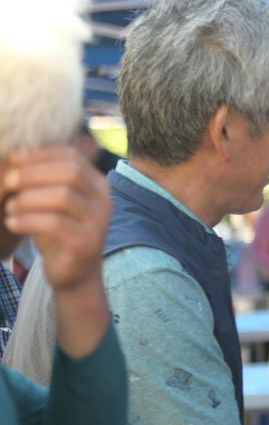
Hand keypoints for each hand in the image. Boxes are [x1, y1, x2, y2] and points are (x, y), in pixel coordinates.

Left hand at [1, 146, 109, 290]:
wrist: (75, 272)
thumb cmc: (60, 232)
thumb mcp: (54, 200)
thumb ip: (45, 177)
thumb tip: (17, 153)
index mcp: (97, 184)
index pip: (72, 156)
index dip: (40, 155)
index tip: (13, 159)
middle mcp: (103, 200)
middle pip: (70, 172)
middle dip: (33, 173)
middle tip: (7, 181)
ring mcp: (98, 222)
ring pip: (63, 197)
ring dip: (28, 198)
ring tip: (9, 207)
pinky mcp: (86, 243)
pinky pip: (55, 224)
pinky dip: (28, 221)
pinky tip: (12, 223)